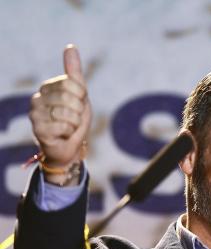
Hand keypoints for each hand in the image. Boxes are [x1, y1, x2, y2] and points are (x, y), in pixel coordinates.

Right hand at [29, 44, 90, 184]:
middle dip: (79, 110)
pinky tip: (63, 135)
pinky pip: (63, 127)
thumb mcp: (80, 94)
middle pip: (69, 97)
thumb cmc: (75, 118)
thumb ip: (74, 72)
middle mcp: (37, 98)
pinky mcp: (37, 130)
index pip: (71, 82)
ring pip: (67, 113)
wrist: (71, 146)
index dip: (81, 95)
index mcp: (48, 87)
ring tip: (69, 126)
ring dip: (75, 123)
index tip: (78, 102)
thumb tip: (70, 47)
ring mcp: (35, 114)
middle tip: (73, 117)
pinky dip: (70, 132)